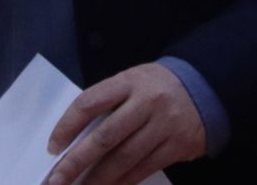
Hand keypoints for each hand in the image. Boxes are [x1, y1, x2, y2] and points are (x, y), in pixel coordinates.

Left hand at [44, 63, 206, 184]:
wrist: (204, 87)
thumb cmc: (155, 87)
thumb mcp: (131, 82)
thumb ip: (108, 104)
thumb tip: (75, 139)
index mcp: (129, 81)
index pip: (90, 102)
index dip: (67, 126)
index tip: (53, 147)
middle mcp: (146, 102)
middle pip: (105, 136)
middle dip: (77, 162)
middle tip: (57, 180)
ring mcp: (164, 125)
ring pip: (124, 158)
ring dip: (99, 178)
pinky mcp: (177, 145)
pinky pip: (144, 168)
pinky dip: (123, 181)